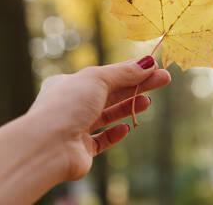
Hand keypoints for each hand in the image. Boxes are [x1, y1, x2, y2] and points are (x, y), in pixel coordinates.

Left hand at [28, 56, 170, 179]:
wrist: (48, 146)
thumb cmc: (67, 105)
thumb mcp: (97, 79)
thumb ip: (123, 72)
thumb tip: (148, 62)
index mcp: (68, 83)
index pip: (105, 74)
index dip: (131, 70)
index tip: (153, 67)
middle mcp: (71, 104)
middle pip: (111, 93)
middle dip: (137, 86)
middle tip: (163, 80)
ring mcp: (76, 127)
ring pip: (108, 115)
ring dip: (128, 107)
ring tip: (148, 101)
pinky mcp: (82, 150)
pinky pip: (102, 139)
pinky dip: (115, 133)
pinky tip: (126, 128)